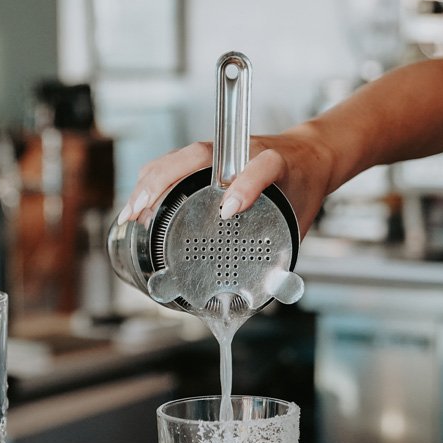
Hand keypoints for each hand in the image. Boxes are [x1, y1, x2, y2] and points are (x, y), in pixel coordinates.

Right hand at [116, 131, 334, 238]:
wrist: (310, 156)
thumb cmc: (303, 186)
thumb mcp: (303, 216)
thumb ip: (286, 247)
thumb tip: (272, 290)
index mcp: (276, 163)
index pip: (263, 166)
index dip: (246, 185)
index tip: (229, 210)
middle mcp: (244, 151)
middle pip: (198, 154)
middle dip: (165, 182)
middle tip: (142, 213)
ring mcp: (222, 152)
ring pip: (179, 157)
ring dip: (150, 182)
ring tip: (132, 214)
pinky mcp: (208, 156)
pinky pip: (174, 163)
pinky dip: (152, 181)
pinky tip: (139, 205)